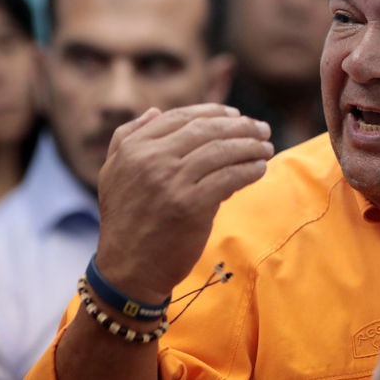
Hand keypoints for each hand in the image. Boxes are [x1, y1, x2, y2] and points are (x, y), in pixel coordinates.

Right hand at [93, 104, 273, 302]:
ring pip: (222, 151)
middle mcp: (151, 159)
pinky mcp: (191, 205)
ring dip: (251, 146)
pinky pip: (229, 178)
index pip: (182, 117)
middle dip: (241, 126)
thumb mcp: (113, 173)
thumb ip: (129, 137)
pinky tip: (260, 168)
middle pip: (207, 130)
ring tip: (266, 147)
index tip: (236, 115)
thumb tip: (155, 110)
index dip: (214, 112)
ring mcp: (172, 182)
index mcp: (134, 147)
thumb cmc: (126, 221)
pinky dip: (249, 170)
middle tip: (262, 128)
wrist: (128, 269)